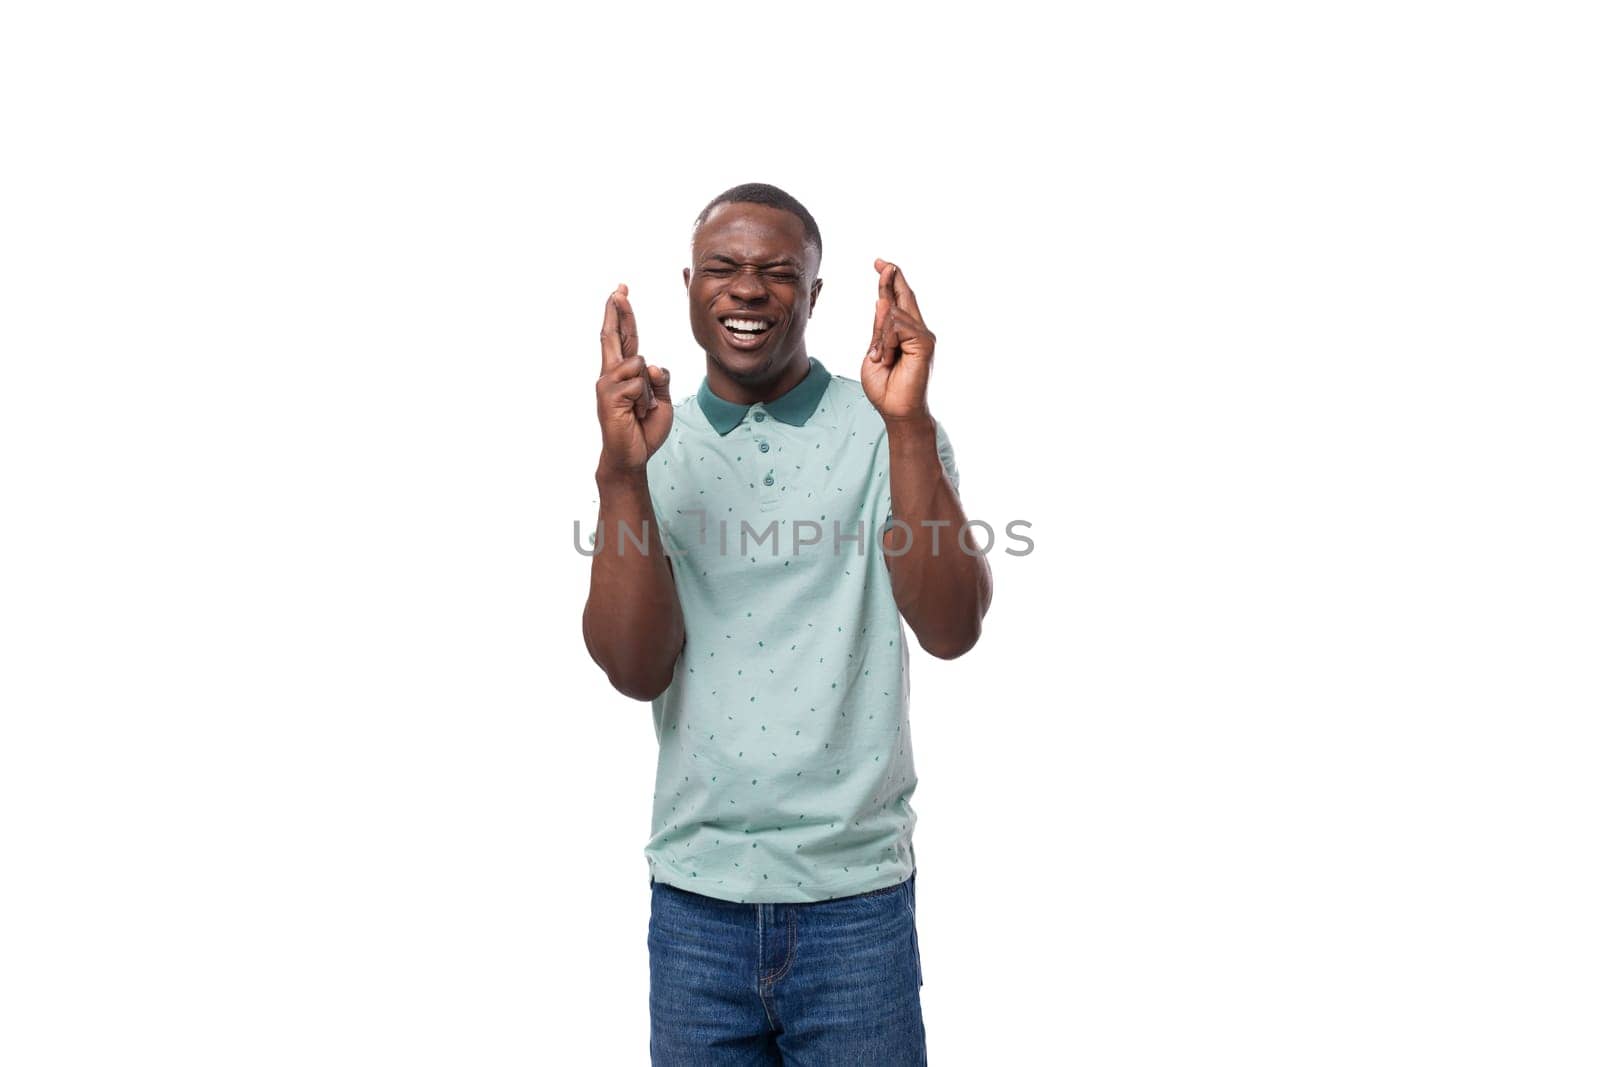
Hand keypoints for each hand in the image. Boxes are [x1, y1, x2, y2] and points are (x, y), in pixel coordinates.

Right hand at [596, 283, 672, 476]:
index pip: (625, 338)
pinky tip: (637, 414)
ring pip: (639, 362)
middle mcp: (611, 374)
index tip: (621, 292)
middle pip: (614, 335)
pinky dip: (645, 400)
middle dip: (618, 310)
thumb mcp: (663, 400)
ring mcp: (607, 384)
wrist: (632, 456)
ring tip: (642, 410)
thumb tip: (652, 365)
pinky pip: (638, 383)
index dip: (624, 315)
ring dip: (649, 390)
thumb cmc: (645, 429)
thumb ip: (661, 379)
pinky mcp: (608, 396)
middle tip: (620, 288)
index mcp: (624, 373)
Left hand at [861, 258, 934, 422]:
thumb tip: (883, 303)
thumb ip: (879, 330)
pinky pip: (898, 326)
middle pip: (903, 297)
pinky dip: (887, 340)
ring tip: (883, 358)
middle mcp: (917, 331)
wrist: (896, 410)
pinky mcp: (925, 343)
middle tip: (881, 262)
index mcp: (903, 334)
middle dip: (891, 278)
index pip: (896, 302)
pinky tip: (888, 355)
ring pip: (894, 314)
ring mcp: (923, 336)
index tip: (880, 263)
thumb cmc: (885, 387)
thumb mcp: (874, 353)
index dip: (888, 282)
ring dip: (880, 336)